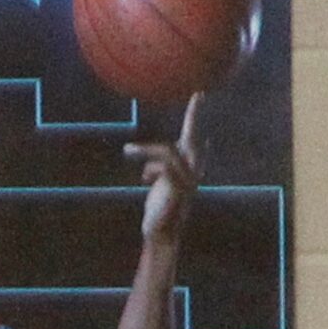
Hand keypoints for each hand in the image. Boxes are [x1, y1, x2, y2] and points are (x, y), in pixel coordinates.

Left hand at [128, 94, 201, 246]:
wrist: (161, 234)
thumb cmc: (159, 210)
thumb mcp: (159, 186)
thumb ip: (161, 171)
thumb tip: (153, 164)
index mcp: (189, 167)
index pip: (194, 137)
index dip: (195, 116)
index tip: (199, 95)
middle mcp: (194, 170)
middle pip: (194, 136)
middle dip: (195, 116)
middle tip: (199, 94)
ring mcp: (188, 179)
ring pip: (168, 151)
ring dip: (145, 150)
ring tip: (127, 151)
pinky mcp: (178, 188)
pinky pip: (164, 165)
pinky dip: (150, 167)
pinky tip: (143, 179)